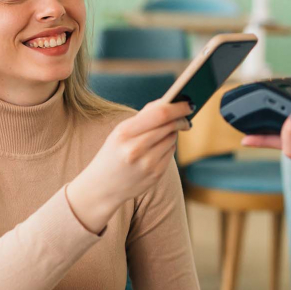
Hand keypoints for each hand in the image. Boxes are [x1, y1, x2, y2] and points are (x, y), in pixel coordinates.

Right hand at [67, 100, 191, 232]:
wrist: (101, 187)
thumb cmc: (113, 153)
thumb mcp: (120, 132)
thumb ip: (143, 117)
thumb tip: (170, 102)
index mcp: (124, 133)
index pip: (160, 114)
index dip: (178, 107)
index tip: (188, 103)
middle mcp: (136, 148)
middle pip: (170, 126)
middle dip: (181, 119)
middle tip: (186, 117)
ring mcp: (147, 164)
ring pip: (172, 138)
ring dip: (173, 133)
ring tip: (163, 134)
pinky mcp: (155, 175)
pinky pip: (171, 153)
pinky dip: (168, 147)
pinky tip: (158, 149)